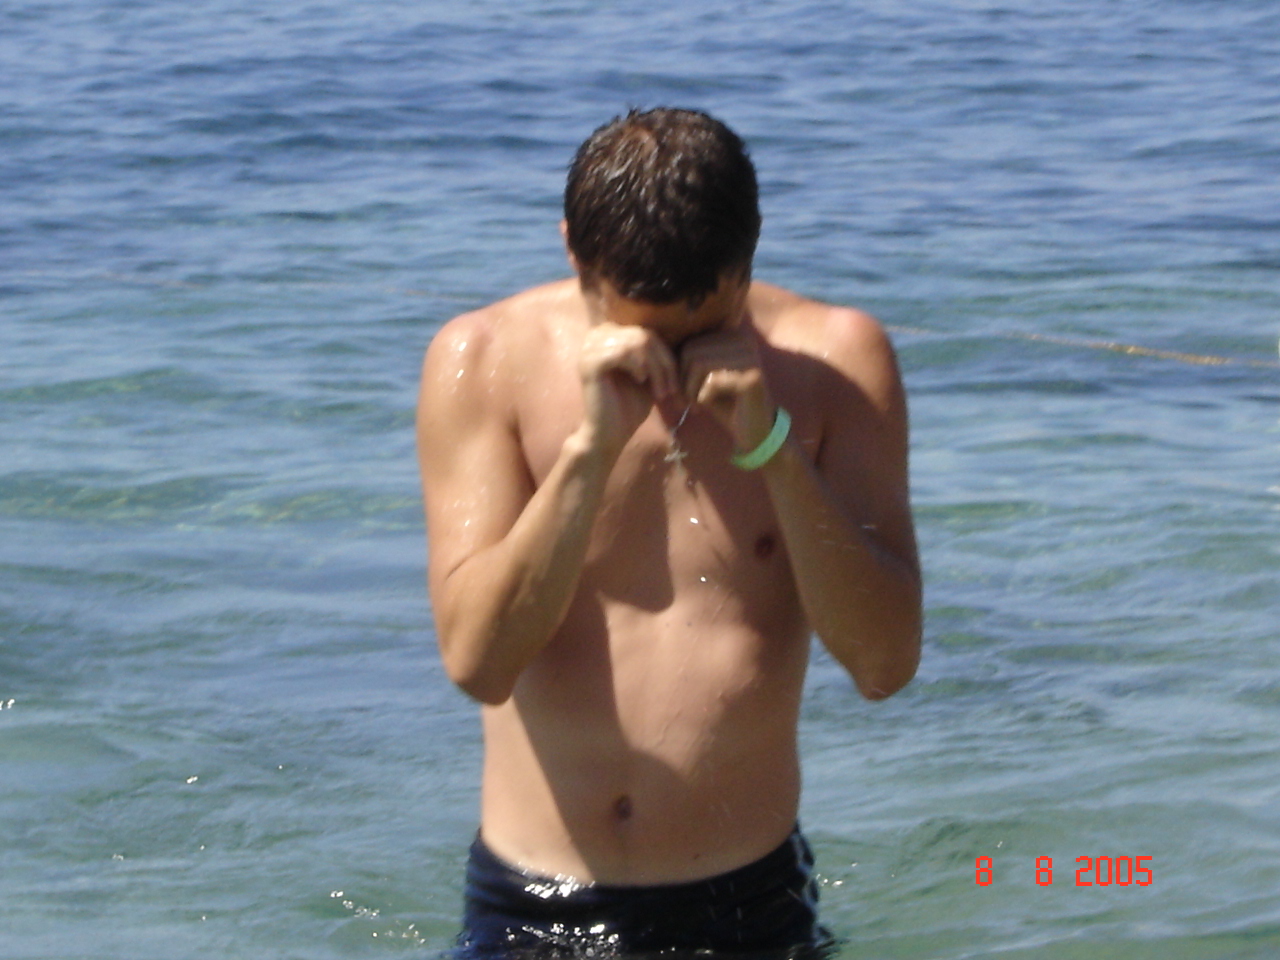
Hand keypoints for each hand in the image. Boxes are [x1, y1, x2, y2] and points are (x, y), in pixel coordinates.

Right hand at [578, 323, 678, 457]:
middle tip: (670, 389)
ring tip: (659, 391)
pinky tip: (641, 381)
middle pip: (642, 335)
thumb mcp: (648, 373)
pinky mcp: (589, 363)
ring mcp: (589, 349)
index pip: (645, 332)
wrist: (611, 434)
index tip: (674, 383)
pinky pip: (621, 353)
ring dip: (655, 369)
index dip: (665, 355)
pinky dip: (638, 367)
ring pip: (635, 343)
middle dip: (663, 363)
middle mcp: (595, 337)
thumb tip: (674, 331)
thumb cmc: (629, 405)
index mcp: (607, 336)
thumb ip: (653, 351)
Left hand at [678, 326, 776, 453]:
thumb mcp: (702, 378)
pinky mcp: (752, 377)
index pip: (690, 342)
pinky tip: (708, 406)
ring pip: (699, 363)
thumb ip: (687, 361)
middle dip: (682, 380)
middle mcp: (743, 340)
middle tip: (685, 402)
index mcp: (732, 335)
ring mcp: (750, 357)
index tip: (682, 392)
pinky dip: (703, 397)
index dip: (679, 368)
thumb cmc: (724, 403)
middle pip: (692, 351)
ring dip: (690, 389)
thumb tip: (659, 349)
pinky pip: (712, 381)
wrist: (753, 431)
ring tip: (695, 405)